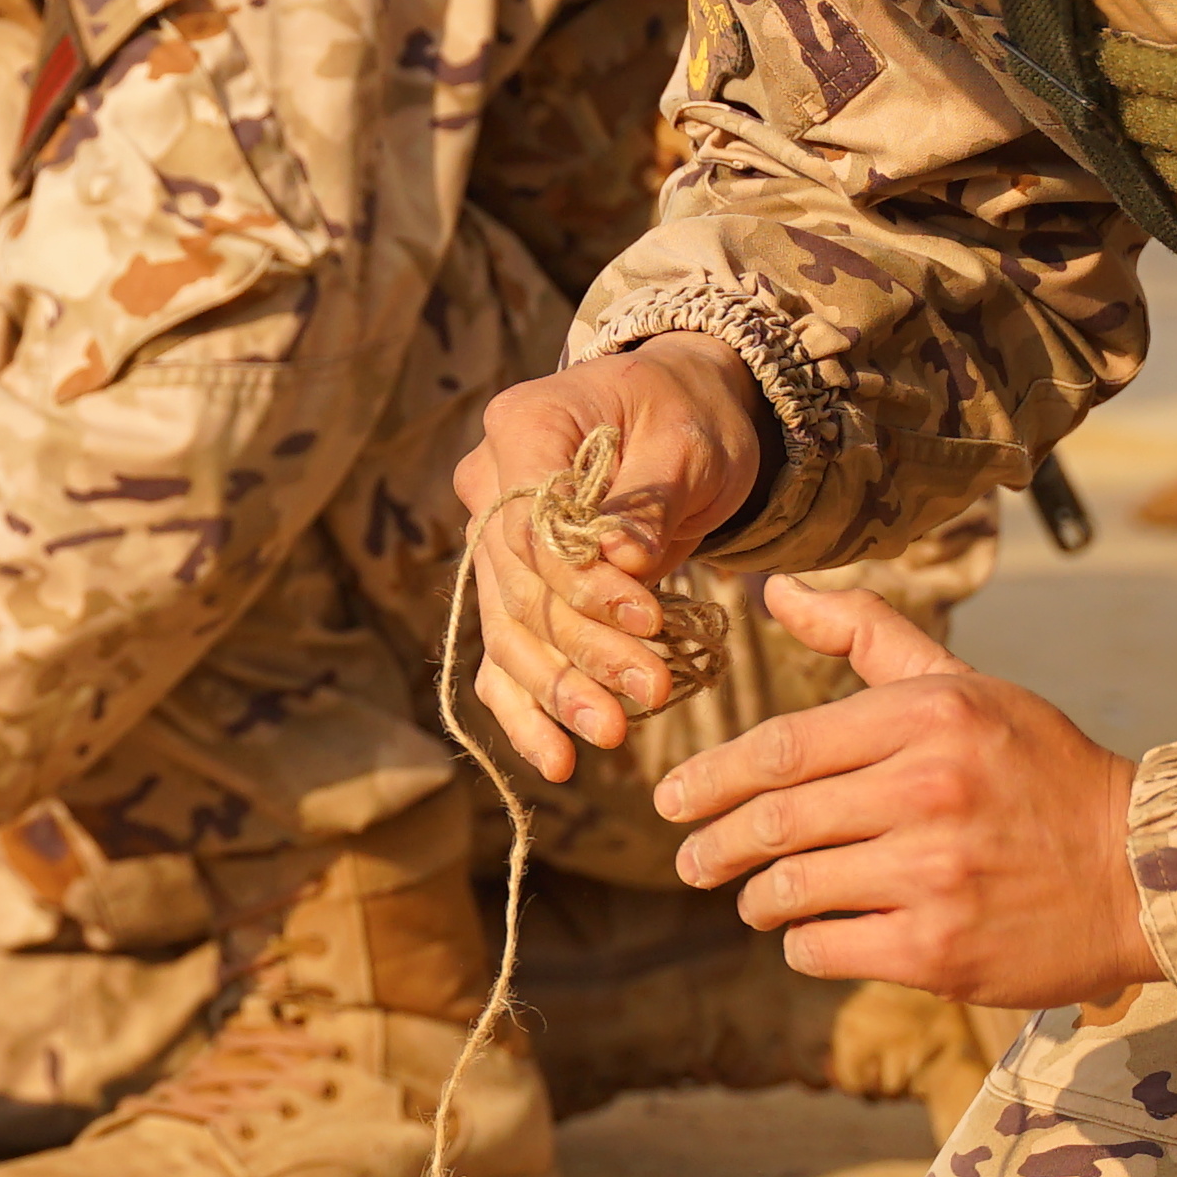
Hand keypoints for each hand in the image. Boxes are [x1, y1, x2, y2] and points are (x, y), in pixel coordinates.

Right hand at [450, 332, 772, 780]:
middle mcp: (487, 485)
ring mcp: (491, 541)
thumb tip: (626, 562)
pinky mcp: (513, 586)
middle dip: (583, 649)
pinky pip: (502, 658)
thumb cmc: (687, 415)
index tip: (648, 617)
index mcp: (522, 426)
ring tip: (613, 736)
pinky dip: (525, 713)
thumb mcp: (689, 440)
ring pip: (508, 632)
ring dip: (559, 690)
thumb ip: (650, 498)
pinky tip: (556, 763)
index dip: (581, 582)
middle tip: (651, 691)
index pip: (529, 525)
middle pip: (518, 587)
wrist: (678, 413)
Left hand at [654, 577, 1159, 1010]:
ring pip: (791, 891)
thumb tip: (774, 590)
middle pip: (775, 822)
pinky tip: (812, 935)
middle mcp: (927, 790)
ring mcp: (933, 874)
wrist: (1143, 873)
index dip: (712, 778)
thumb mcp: (966, 686)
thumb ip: (867, 635)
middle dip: (715, 846)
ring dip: (757, 900)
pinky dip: (804, 944)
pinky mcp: (940, 949)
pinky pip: (826, 948)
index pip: (783, 748)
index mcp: (928, 718)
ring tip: (754, 901)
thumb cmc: (1042, 772)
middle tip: (689, 861)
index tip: (671, 799)